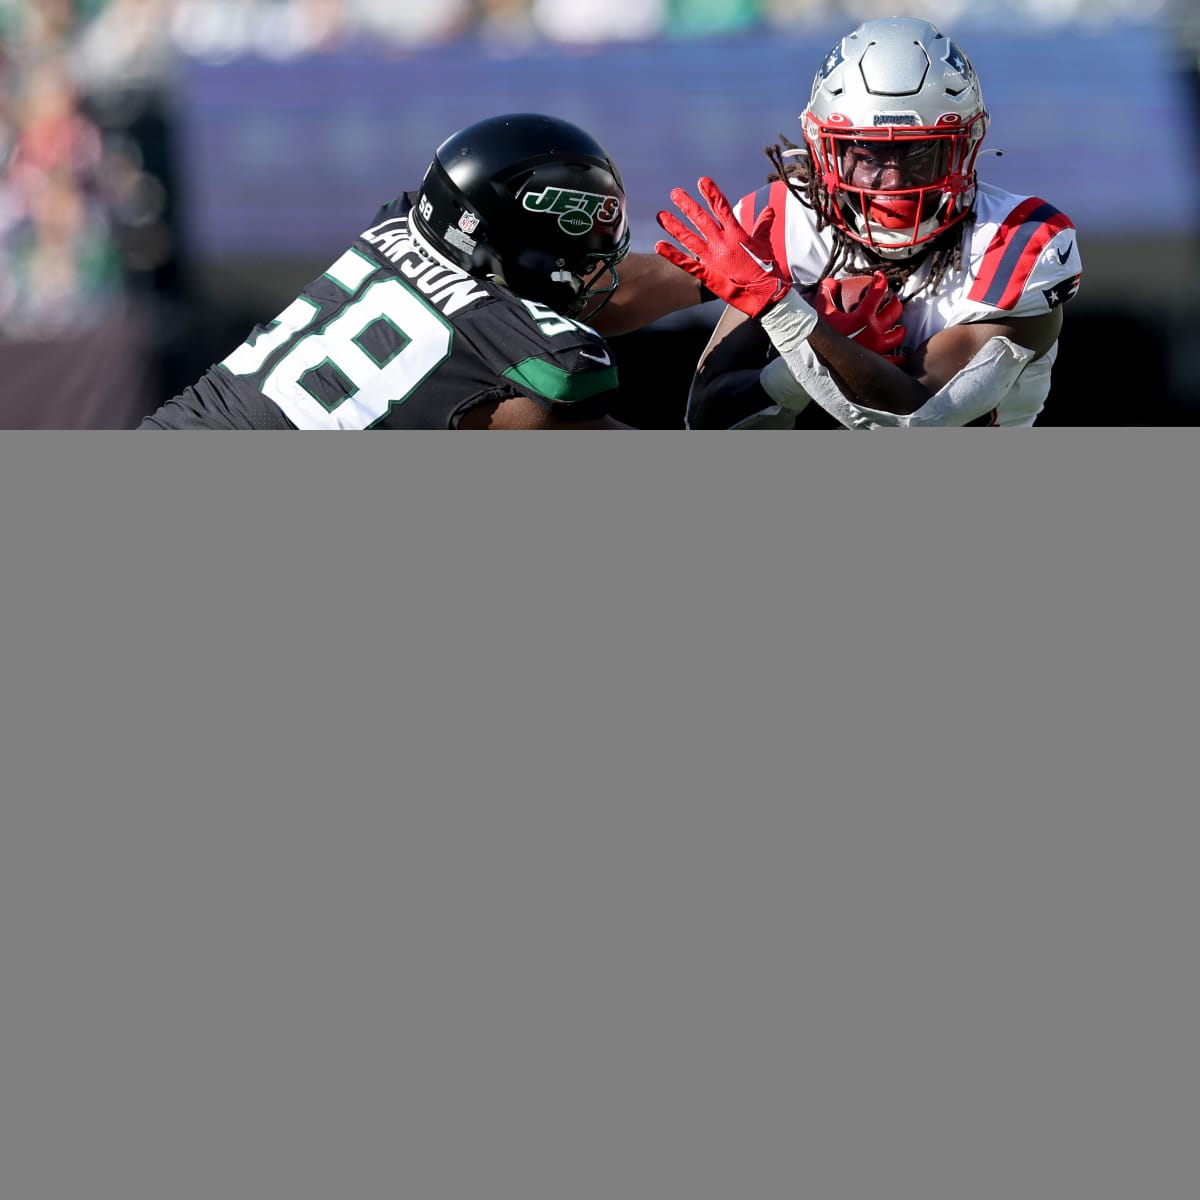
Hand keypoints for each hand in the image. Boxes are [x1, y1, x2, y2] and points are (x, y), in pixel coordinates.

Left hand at [655, 176, 790, 318]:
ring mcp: (713, 258)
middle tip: (674, 193)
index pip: (722, 208)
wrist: (763, 295)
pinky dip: (672, 255)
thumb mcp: (765, 244)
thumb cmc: (767, 270)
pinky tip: (659, 246)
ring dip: (674, 226)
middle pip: (701, 219)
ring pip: (689, 238)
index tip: (702, 181)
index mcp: (736, 234)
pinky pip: (686, 263)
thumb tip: (769, 210)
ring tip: (661, 215)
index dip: (711, 193)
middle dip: (687, 205)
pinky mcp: (707, 274)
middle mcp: (722, 243)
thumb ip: (763, 225)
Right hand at [811, 272, 905, 363]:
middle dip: (894, 302)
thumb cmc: (823, 339)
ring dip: (899, 328)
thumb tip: (829, 282)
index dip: (880, 280)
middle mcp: (875, 330)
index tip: (879, 277)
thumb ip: (826, 295)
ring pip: (897, 334)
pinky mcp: (876, 361)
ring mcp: (878, 346)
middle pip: (894, 310)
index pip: (878, 291)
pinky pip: (892, 360)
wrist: (823, 363)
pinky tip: (900, 356)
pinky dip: (898, 358)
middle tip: (891, 299)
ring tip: (897, 326)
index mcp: (864, 316)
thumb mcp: (821, 313)